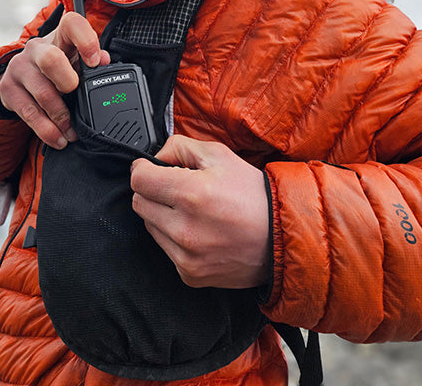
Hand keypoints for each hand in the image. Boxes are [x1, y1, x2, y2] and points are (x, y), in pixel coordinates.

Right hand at [0, 12, 109, 148]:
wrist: (18, 75)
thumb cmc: (55, 67)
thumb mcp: (73, 60)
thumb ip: (91, 61)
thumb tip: (104, 60)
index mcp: (59, 37)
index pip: (71, 24)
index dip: (85, 40)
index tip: (94, 61)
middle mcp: (36, 49)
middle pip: (51, 60)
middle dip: (67, 81)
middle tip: (74, 93)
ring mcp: (19, 68)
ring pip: (43, 94)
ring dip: (61, 117)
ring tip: (72, 132)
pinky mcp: (8, 90)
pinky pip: (30, 113)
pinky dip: (47, 130)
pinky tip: (58, 138)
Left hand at [130, 135, 270, 288]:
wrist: (282, 237)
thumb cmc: (252, 195)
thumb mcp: (219, 154)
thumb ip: (179, 147)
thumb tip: (153, 158)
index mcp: (192, 194)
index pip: (139, 180)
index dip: (142, 168)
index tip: (150, 168)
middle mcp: (186, 229)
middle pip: (139, 203)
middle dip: (153, 190)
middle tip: (177, 187)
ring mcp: (186, 256)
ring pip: (150, 226)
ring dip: (162, 214)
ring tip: (193, 210)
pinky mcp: (190, 275)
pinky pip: (165, 249)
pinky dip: (174, 237)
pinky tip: (199, 230)